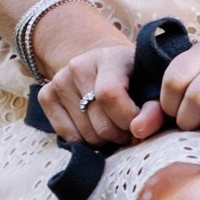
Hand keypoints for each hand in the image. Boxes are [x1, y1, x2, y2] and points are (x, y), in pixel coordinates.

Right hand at [29, 0, 150, 145]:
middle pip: (100, 122)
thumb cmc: (131, 76)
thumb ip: (154, 108)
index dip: (127, 118)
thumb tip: (140, 131)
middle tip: (128, 131)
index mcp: (109, 57)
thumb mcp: (148, 84)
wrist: (99, 62)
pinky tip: (94, 127)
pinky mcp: (45, 96)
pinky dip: (85, 142)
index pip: (109, 94)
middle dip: (120, 135)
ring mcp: (58, 80)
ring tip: (113, 127)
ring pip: (85, 135)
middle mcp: (79, 66)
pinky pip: (68, 136)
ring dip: (104, 141)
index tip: (139, 125)